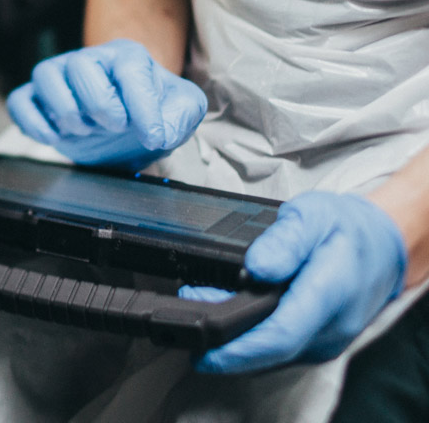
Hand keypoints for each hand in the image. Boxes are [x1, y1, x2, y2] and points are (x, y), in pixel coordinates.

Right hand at [6, 39, 206, 167]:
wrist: (130, 126)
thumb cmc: (154, 110)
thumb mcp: (184, 109)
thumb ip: (182, 114)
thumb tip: (157, 131)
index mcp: (127, 57)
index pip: (129, 69)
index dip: (142, 107)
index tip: (152, 137)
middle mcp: (89, 60)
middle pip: (80, 65)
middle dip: (99, 104)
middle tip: (115, 127)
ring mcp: (60, 78)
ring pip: (45, 75)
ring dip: (65, 110)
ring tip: (84, 129)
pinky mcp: (40, 100)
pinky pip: (20, 100)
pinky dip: (31, 121)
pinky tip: (53, 138)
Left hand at [181, 192, 407, 372]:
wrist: (383, 246)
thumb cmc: (346, 228)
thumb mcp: (312, 216)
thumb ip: (283, 240)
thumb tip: (255, 267)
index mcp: (328, 295)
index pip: (280, 335)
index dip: (238, 347)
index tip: (204, 347)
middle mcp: (329, 329)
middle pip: (270, 350)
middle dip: (224, 340)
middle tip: (188, 306)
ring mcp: (325, 341)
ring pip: (273, 355)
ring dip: (234, 339)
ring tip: (200, 302)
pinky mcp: (318, 342)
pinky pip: (281, 349)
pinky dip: (251, 338)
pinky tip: (230, 315)